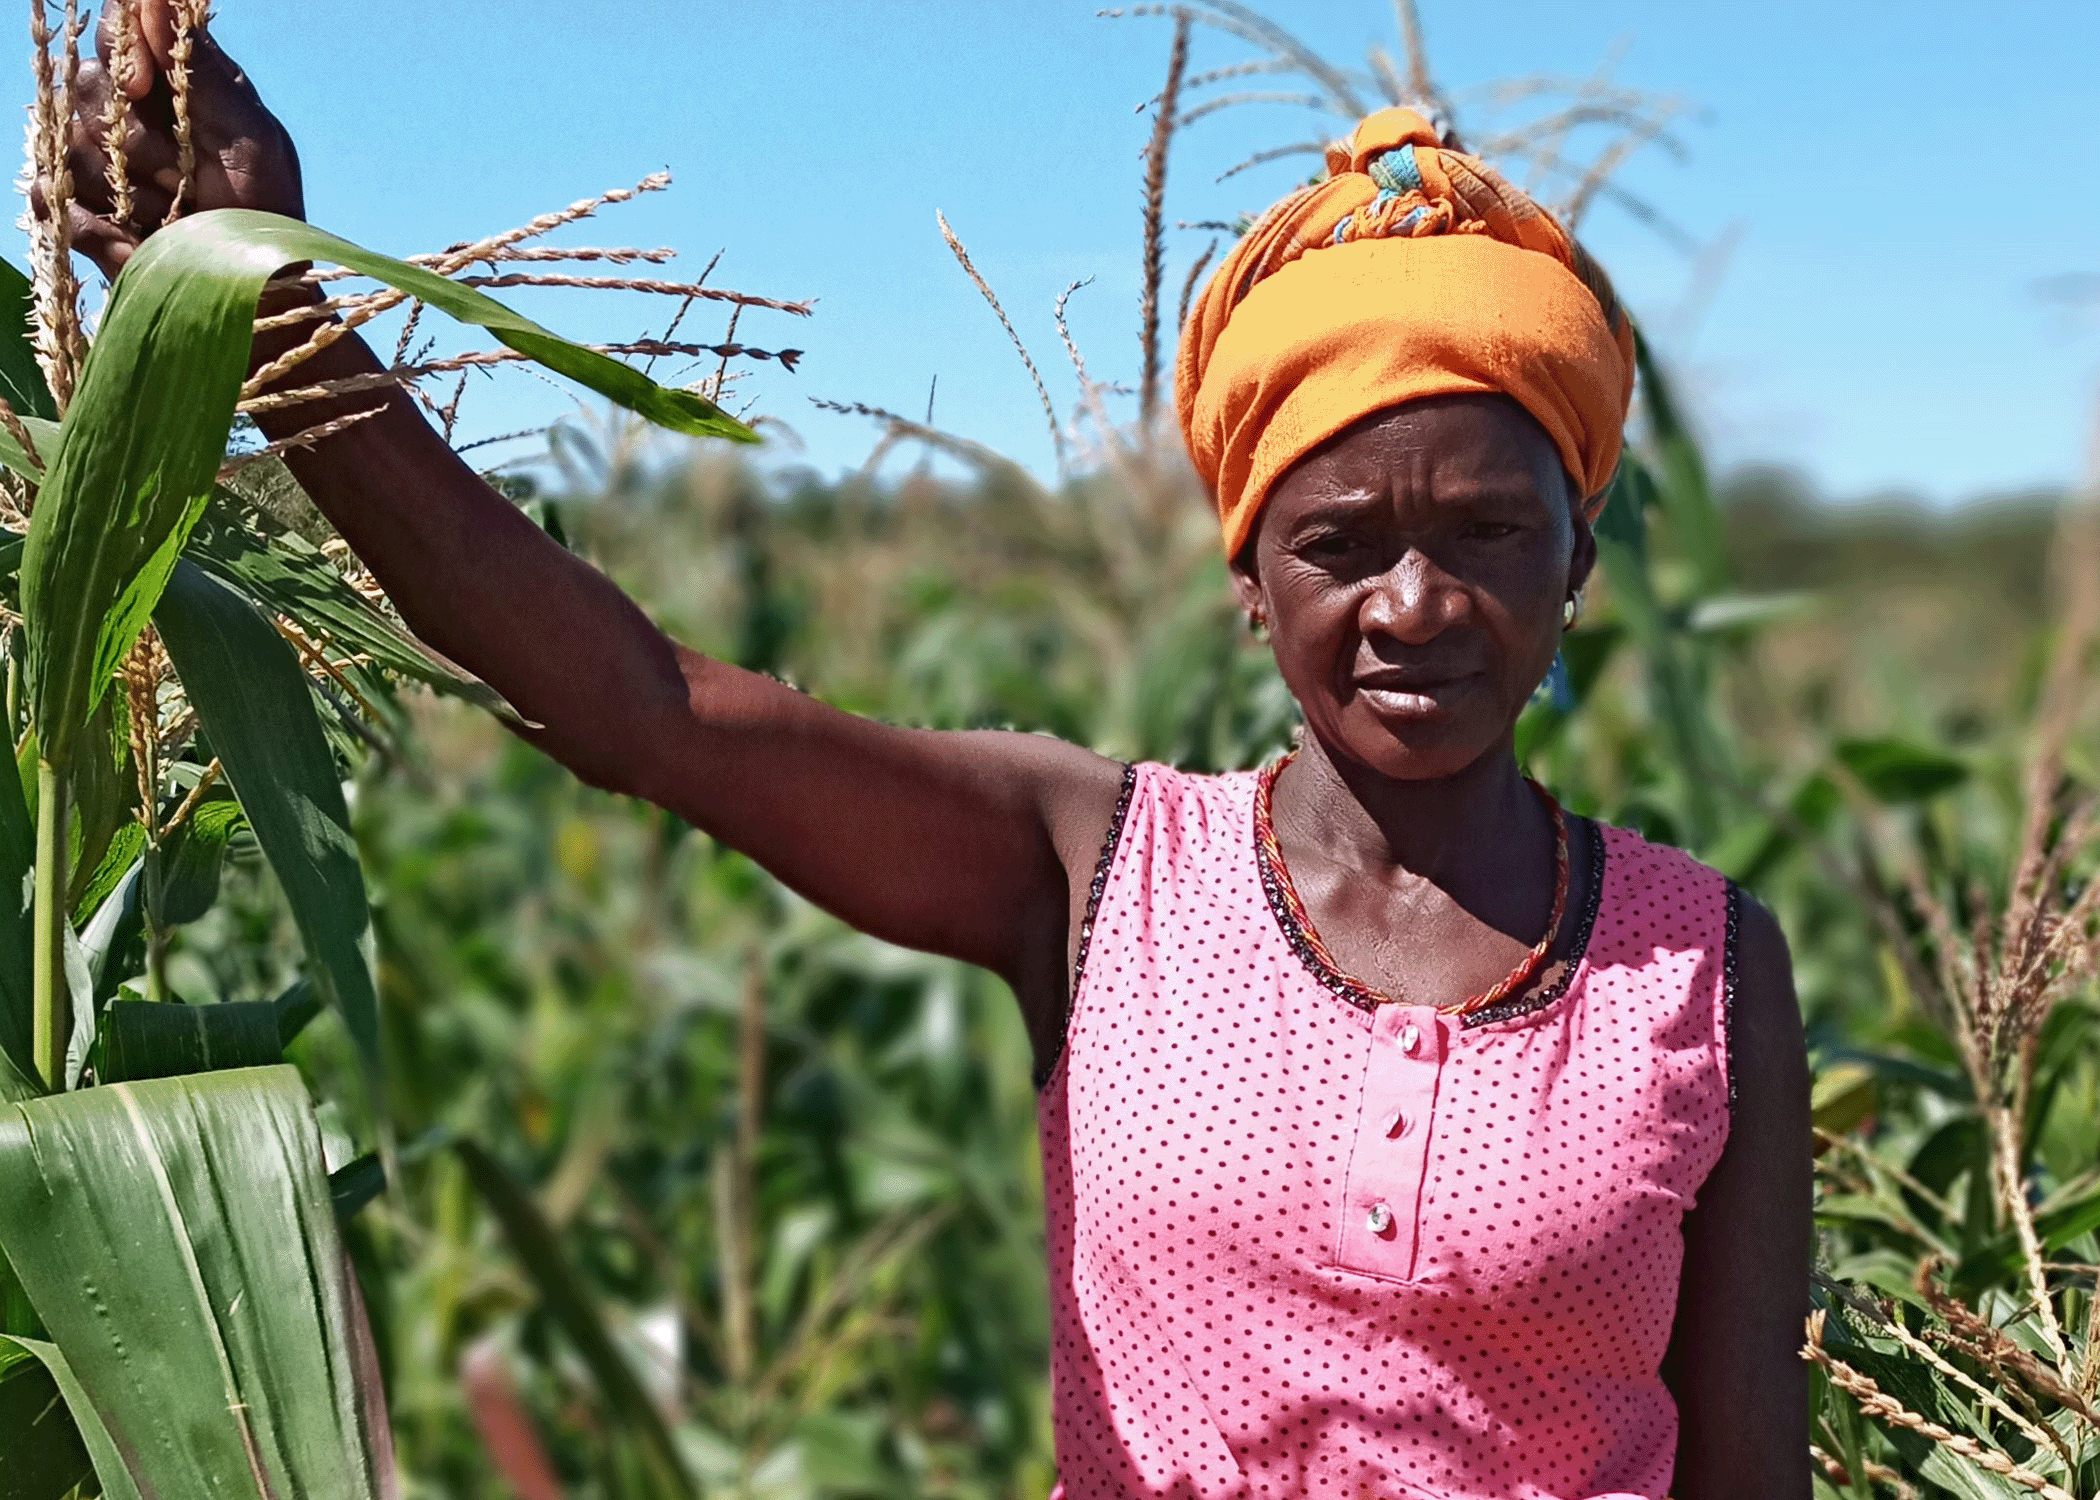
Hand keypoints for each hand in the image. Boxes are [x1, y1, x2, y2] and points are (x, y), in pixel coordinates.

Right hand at [50, 0, 303, 278]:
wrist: (259, 292)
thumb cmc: (268, 212)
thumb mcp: (253, 139)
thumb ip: (203, 72)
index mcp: (173, 87)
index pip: (120, 32)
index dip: (122, 48)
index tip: (145, 86)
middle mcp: (128, 116)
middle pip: (86, 85)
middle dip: (137, 136)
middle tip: (183, 178)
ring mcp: (100, 164)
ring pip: (70, 144)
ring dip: (131, 189)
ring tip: (179, 218)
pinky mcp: (80, 212)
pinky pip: (53, 197)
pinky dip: (100, 226)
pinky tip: (143, 244)